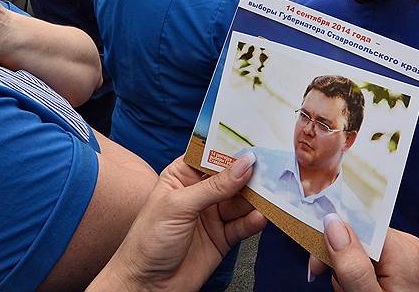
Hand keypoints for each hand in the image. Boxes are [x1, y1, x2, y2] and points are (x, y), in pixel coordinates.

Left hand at [88, 154, 266, 291]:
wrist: (147, 284)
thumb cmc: (149, 239)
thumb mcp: (179, 205)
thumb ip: (214, 186)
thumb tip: (244, 164)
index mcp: (182, 175)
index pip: (210, 155)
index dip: (231, 149)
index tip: (254, 142)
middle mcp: (199, 192)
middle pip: (231, 177)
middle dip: (249, 173)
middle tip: (270, 168)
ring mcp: (212, 215)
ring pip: (241, 200)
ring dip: (256, 197)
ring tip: (271, 192)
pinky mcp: (223, 237)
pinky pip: (243, 225)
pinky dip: (253, 221)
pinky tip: (260, 217)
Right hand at [308, 219, 418, 291]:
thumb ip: (351, 264)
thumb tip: (332, 222)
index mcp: (402, 250)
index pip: (357, 225)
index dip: (332, 240)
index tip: (318, 263)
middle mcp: (406, 246)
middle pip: (356, 236)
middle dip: (339, 261)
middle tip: (340, 287)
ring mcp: (405, 255)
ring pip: (357, 248)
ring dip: (346, 272)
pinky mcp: (400, 264)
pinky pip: (367, 258)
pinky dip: (356, 275)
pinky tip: (357, 289)